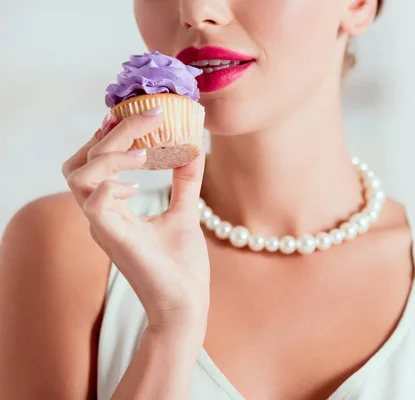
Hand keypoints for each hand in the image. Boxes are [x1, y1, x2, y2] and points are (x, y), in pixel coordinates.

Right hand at [62, 107, 209, 332]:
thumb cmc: (181, 266)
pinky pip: (94, 201)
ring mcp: (104, 226)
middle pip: (82, 161)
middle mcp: (101, 215)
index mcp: (113, 208)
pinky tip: (139, 184)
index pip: (93, 162)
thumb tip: (194, 148)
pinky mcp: (114, 238)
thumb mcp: (184, 213)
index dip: (110, 136)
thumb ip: (184, 182)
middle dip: (113, 134)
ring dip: (111, 154)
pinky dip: (111, 183)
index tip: (141, 116)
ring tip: (147, 152)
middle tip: (150, 118)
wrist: (186, 304)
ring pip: (79, 175)